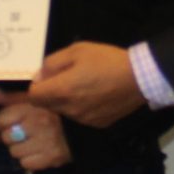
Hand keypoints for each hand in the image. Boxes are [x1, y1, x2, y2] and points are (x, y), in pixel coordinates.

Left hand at [0, 84, 70, 171]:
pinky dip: (29, 160)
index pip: (1, 119)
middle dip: (12, 136)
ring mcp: (45, 141)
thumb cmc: (54, 111)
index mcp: (33, 106)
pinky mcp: (52, 157)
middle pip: (6, 137)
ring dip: (20, 149)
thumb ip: (11, 97)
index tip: (11, 122)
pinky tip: (38, 152)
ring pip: (14, 152)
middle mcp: (38, 123)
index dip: (3, 122)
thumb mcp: (33, 99)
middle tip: (23, 133)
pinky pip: (26, 163)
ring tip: (31, 142)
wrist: (83, 127)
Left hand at [27, 42, 145, 129]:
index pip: (33, 96)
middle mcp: (69, 109)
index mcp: (62, 90)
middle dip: (50, 93)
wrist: (139, 78)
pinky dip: (81, 108)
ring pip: (63, 111)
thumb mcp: (77, 50)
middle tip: (66, 78)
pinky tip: (95, 96)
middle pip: (47, 105)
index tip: (46, 78)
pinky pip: (80, 117)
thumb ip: (52, 63)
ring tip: (84, 86)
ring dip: (66, 101)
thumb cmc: (107, 60)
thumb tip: (39, 76)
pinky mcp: (96, 124)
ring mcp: (83, 119)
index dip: (36, 86)